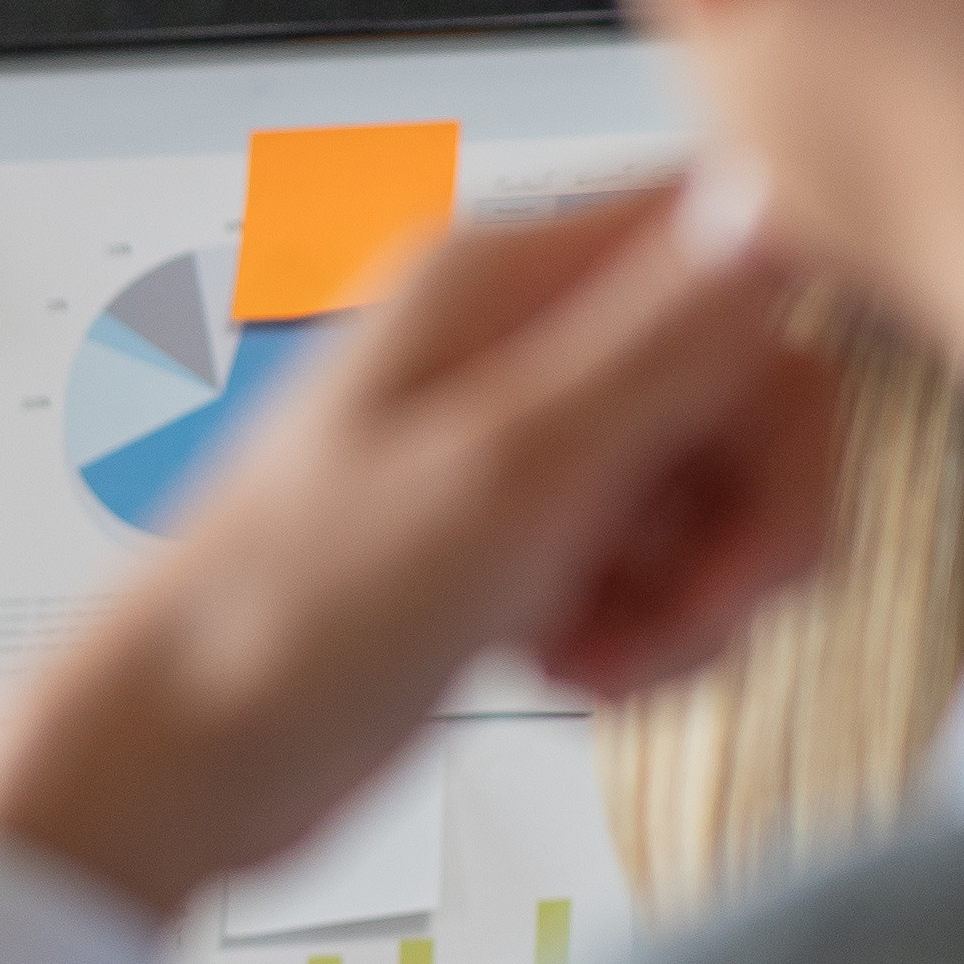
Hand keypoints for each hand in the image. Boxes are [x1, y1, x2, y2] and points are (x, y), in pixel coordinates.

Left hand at [0, 162, 838, 917]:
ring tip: (601, 651)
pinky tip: (567, 663)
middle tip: (695, 611)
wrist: (178, 760)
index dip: (784, 364)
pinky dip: (647, 627)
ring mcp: (524, 441)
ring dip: (697, 593)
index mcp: (504, 280)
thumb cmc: (277, 621)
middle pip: (751, 385)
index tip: (771, 478)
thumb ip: (652, 344)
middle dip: (751, 520)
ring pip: (717, 485)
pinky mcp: (523, 533)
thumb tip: (774, 203)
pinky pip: (661, 558)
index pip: (735, 243)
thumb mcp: (497, 476)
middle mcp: (521, 340)